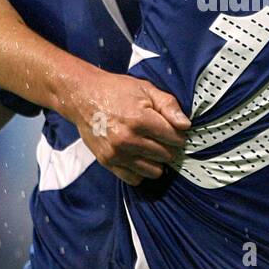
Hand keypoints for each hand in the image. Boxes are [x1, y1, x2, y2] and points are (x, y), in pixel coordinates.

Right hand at [69, 68, 190, 184]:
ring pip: (154, 171)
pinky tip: (139, 157)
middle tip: (161, 137)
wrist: (83, 97)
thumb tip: (186, 125)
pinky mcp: (107, 162)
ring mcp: (116, 153)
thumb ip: (169, 106)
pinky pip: (134, 179)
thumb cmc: (116, 90)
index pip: (174, 138)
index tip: (174, 131)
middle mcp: (128, 139)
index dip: (178, 134)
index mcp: (140, 119)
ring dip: (157, 161)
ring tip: (150, 147)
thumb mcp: (146, 89)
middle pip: (166, 155)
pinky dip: (141, 171)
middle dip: (168, 147)